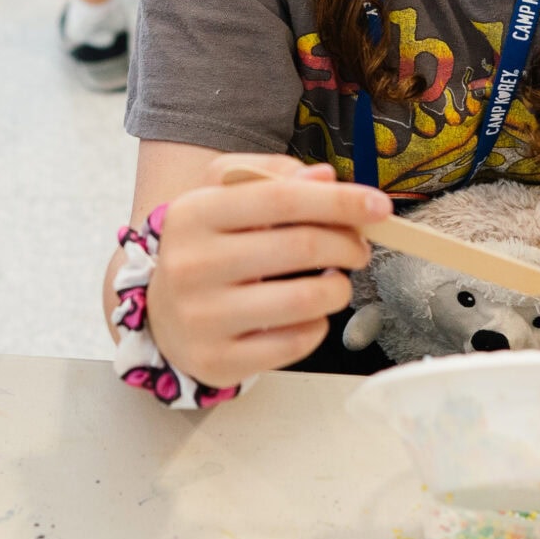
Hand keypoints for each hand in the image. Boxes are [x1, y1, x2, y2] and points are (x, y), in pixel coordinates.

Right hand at [143, 153, 389, 385]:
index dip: (339, 201)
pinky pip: (296, 342)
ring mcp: (202, 317)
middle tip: (358, 248)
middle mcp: (190, 265)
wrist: (160, 316)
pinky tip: (307, 314)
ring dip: (339, 288)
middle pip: (300, 247)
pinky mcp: (218, 360)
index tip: (379, 206)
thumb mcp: (221, 200)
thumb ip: (271, 178)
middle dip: (347, 245)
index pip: (281, 198)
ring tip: (334, 282)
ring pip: (306, 300)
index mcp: (192, 214)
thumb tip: (324, 178)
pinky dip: (318, 325)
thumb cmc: (205, 251)